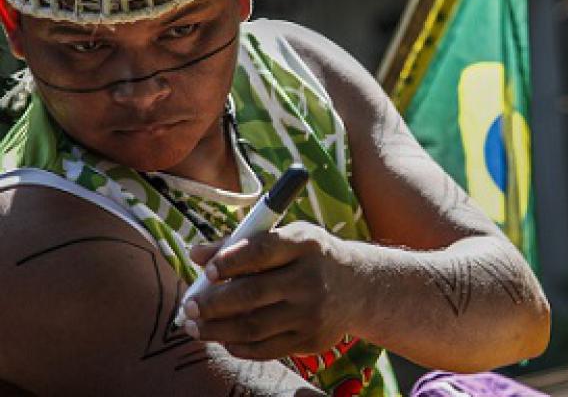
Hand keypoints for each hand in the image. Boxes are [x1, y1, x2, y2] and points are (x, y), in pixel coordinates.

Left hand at [183, 221, 360, 360]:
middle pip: (253, 294)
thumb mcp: (287, 238)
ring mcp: (312, 313)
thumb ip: (241, 244)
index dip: (230, 261)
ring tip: (194, 325)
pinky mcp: (312, 340)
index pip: (262, 251)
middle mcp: (311, 279)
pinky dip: (238, 346)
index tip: (206, 270)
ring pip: (254, 326)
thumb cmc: (310, 256)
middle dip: (213, 303)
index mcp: (305, 244)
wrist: (359, 286)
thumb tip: (196, 254)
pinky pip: (266, 349)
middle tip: (188, 306)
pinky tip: (223, 338)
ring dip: (217, 329)